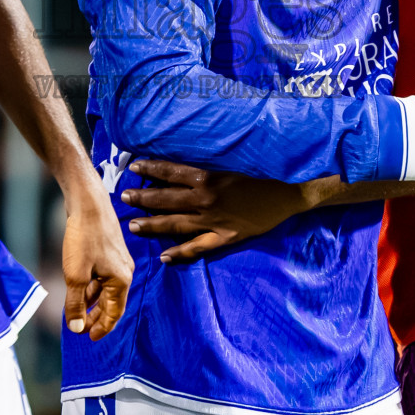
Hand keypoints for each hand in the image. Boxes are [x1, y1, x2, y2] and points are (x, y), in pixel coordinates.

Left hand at [61, 183, 133, 339]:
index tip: (90, 338)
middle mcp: (124, 271)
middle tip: (82, 329)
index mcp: (121, 280)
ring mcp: (117, 260)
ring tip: (78, 312)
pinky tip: (80, 289)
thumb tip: (77, 328)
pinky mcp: (109, 250)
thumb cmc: (84, 238)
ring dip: (93, 302)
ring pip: (105, 288)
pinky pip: (102, 276)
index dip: (102, 328)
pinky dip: (92, 286)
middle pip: (111, 302)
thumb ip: (76, 304)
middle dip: (97, 317)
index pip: (114, 313)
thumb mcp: (76, 275)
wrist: (88, 203)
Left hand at [122, 160, 310, 263]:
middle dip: (143, 198)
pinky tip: (164, 256)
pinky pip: (198, 247)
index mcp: (207, 176)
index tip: (133, 167)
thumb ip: (208, 162)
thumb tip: (184, 158)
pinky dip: (180, 252)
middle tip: (124, 197)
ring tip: (133, 226)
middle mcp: (206, 199)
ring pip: (176, 224)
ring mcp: (214, 221)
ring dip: (153, 224)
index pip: (170, 171)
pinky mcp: (225, 237)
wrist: (290, 191)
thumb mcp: (233, 160)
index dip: (150, 168)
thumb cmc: (263, 170)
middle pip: (166, 198)